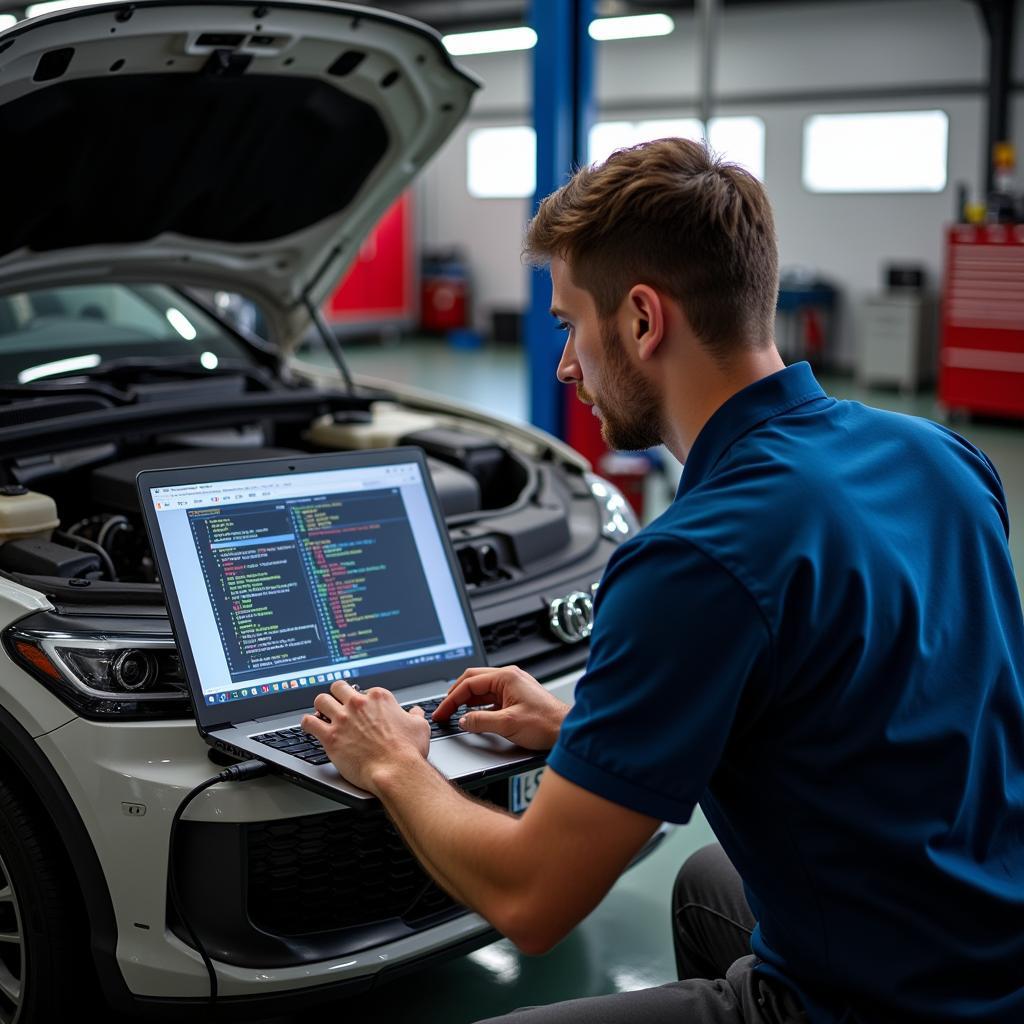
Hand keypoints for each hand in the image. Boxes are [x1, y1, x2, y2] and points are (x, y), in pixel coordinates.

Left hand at [301, 681, 429, 793]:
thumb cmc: (408, 751)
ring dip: (320, 706)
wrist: (395, 770)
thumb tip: (415, 712)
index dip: (362, 701)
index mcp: (378, 698)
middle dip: (337, 694)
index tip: (362, 711)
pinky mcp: (330, 737)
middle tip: (338, 704)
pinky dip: (308, 723)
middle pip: (339, 687)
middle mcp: (358, 704)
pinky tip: (310, 726)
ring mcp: (342, 719)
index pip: (364, 691)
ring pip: (321, 700)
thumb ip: (415, 715)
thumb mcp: (420, 727)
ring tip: (322, 713)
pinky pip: (309, 722)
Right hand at [432, 665, 568, 750]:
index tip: (441, 711)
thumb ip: (481, 721)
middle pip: (473, 681)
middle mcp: (509, 678)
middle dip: (455, 696)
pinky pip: (490, 698)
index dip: (451, 699)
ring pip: (481, 690)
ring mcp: (512, 687)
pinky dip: (478, 706)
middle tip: (444, 711)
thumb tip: (463, 721)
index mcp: (506, 677)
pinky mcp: (515, 697)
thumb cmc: (546, 723)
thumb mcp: (508, 724)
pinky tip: (473, 716)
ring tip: (454, 713)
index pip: (469, 683)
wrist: (566, 730)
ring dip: (467, 701)